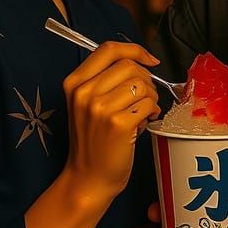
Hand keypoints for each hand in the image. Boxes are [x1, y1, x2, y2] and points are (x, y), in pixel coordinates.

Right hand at [61, 42, 160, 203]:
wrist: (88, 178)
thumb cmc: (93, 141)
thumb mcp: (86, 104)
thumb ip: (105, 79)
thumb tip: (141, 60)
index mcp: (74, 82)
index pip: (108, 49)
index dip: (134, 49)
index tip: (149, 59)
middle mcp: (84, 92)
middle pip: (129, 65)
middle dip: (146, 79)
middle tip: (145, 97)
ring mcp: (100, 108)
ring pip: (142, 84)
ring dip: (151, 97)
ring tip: (143, 111)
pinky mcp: (118, 124)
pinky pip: (148, 103)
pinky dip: (152, 111)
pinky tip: (144, 121)